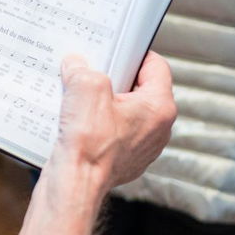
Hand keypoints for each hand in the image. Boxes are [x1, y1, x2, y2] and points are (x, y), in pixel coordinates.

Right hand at [50, 52, 174, 190]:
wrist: (74, 185)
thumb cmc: (89, 145)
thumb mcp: (85, 87)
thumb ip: (84, 68)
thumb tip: (77, 65)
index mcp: (160, 108)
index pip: (156, 66)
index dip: (134, 53)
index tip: (116, 48)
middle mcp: (157, 129)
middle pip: (139, 89)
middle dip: (114, 78)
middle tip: (92, 71)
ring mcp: (141, 148)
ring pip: (124, 112)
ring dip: (102, 102)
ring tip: (79, 96)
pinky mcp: (122, 161)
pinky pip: (111, 133)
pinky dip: (95, 124)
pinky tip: (75, 121)